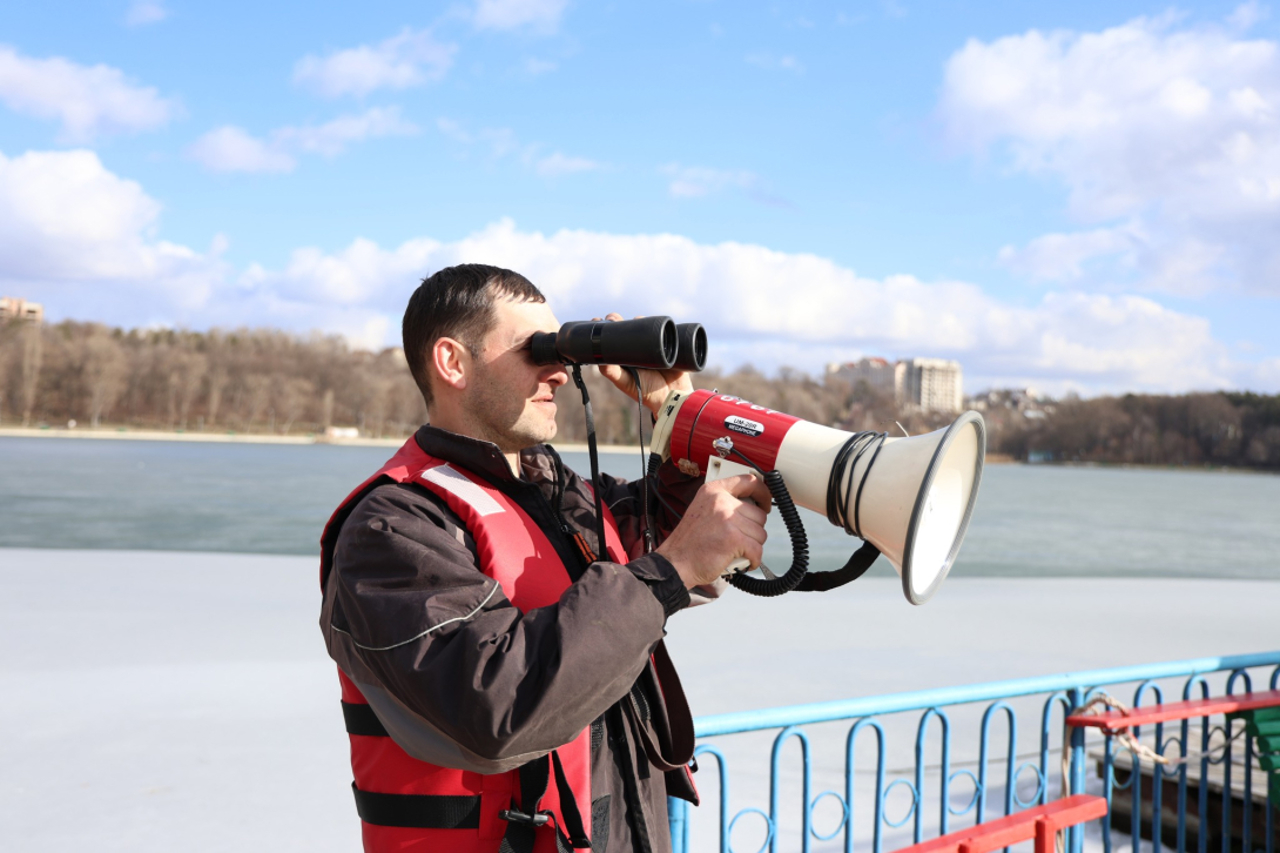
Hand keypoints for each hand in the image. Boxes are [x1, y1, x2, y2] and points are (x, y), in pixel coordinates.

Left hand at [594, 313, 693, 414]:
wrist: (674, 396)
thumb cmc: (647, 392)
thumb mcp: (626, 382)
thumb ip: (613, 373)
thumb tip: (598, 360)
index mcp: (623, 357)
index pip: (611, 339)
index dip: (604, 330)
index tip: (597, 321)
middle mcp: (636, 350)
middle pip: (625, 329)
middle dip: (617, 321)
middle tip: (612, 318)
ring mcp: (650, 346)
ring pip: (641, 327)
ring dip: (636, 320)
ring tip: (632, 319)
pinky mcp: (666, 344)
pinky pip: (660, 330)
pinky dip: (655, 324)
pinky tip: (649, 321)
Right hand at [656, 473, 771, 588]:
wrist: (675, 562)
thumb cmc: (689, 542)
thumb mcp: (703, 509)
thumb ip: (724, 503)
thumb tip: (754, 505)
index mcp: (713, 491)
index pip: (749, 481)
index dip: (763, 492)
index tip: (765, 503)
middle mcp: (720, 501)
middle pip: (759, 514)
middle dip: (753, 531)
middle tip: (739, 539)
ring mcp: (727, 519)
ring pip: (761, 533)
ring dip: (752, 546)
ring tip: (735, 550)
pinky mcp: (733, 539)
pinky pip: (757, 550)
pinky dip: (753, 559)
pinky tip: (743, 561)